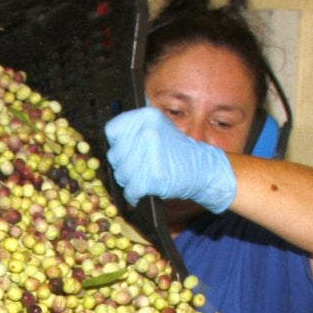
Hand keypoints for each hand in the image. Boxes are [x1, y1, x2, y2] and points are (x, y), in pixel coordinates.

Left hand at [103, 106, 236, 211]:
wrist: (203, 169)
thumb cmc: (176, 152)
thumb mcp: (157, 129)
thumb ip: (134, 131)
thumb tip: (108, 143)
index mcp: (146, 116)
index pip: (111, 130)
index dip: (117, 144)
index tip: (127, 151)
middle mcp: (147, 131)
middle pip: (114, 155)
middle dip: (123, 166)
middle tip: (139, 168)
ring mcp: (150, 153)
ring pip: (121, 174)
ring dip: (129, 181)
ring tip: (144, 178)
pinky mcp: (153, 176)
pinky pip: (130, 190)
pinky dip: (133, 195)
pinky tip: (141, 193)